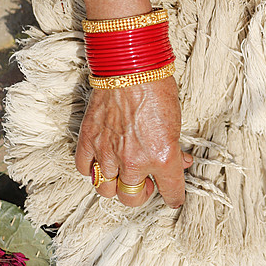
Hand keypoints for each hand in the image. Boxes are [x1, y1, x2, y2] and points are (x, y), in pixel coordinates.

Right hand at [75, 76, 191, 207]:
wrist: (130, 66)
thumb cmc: (157, 88)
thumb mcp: (177, 122)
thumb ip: (176, 147)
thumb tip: (181, 159)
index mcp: (163, 158)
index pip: (172, 193)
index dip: (175, 197)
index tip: (174, 197)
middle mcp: (134, 161)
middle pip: (133, 198)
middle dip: (142, 195)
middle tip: (147, 184)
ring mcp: (108, 153)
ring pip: (106, 190)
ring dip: (116, 186)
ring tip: (122, 175)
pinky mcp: (89, 140)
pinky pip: (85, 169)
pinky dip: (92, 169)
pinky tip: (101, 161)